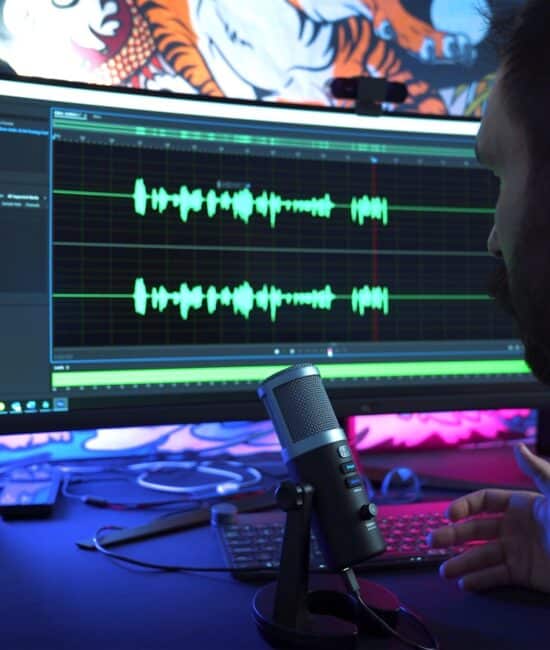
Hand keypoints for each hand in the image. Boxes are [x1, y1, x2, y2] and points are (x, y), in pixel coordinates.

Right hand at [428, 443, 549, 591]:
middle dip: (452, 536)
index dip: (464, 507)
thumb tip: (517, 447)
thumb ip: (537, 470)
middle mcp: (514, 527)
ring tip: (443, 571)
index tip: (448, 515)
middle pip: (475, 529)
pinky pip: (496, 576)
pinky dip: (480, 580)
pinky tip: (464, 584)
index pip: (484, 502)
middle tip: (431, 541)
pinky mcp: (524, 575)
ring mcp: (518, 552)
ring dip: (461, 562)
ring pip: (482, 555)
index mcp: (520, 504)